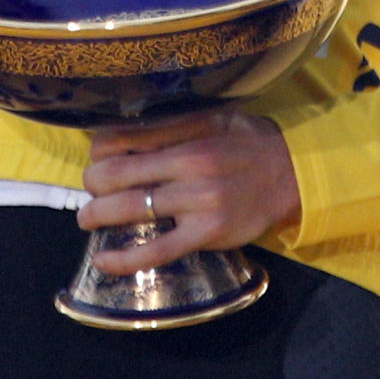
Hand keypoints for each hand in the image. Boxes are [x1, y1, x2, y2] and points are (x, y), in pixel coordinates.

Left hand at [77, 106, 301, 274]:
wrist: (292, 173)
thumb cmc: (248, 142)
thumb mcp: (212, 118)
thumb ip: (172, 126)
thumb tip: (125, 131)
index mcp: (187, 135)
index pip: (124, 140)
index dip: (99, 152)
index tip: (95, 158)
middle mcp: (188, 166)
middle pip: (119, 176)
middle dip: (93, 185)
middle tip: (89, 190)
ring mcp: (197, 202)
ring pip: (131, 210)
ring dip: (98, 216)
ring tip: (87, 218)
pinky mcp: (206, 234)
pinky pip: (157, 251)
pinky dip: (126, 258)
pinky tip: (104, 260)